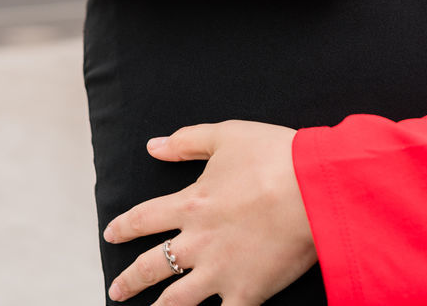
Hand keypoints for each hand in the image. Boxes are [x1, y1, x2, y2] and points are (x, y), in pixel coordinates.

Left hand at [104, 121, 315, 305]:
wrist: (314, 187)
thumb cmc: (275, 157)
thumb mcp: (226, 136)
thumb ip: (187, 141)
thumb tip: (154, 146)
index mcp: (190, 204)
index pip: (144, 218)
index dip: (124, 226)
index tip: (112, 233)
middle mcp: (197, 241)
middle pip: (152, 265)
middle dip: (130, 279)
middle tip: (116, 289)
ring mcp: (220, 271)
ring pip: (177, 301)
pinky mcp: (248, 292)